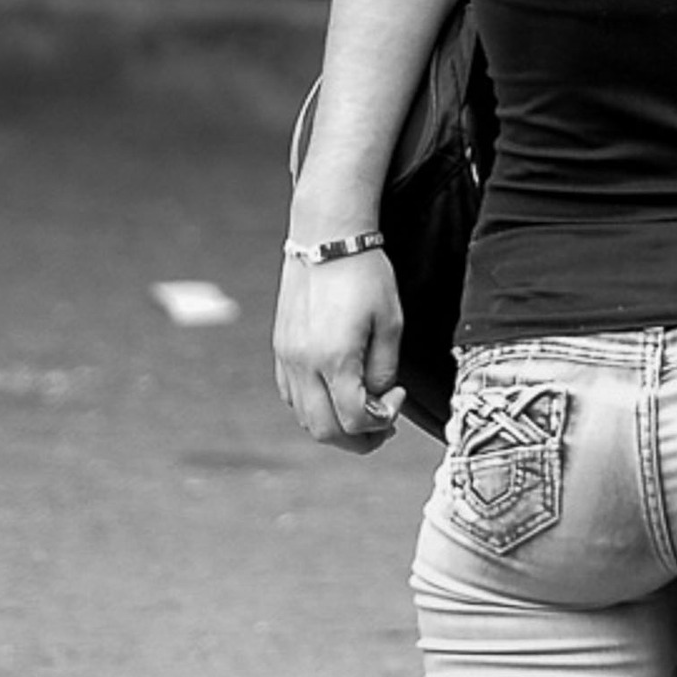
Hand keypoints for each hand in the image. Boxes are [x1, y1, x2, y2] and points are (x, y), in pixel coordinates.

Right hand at [272, 250, 406, 452]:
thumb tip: (377, 398)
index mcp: (334, 358)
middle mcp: (303, 363)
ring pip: (305, 418)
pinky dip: (314, 406)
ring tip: (361, 410)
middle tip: (382, 427)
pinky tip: (335, 390)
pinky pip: (292, 395)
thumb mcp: (390, 322)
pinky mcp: (280, 348)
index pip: (354, 420)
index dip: (382, 420)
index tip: (396, 397)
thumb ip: (385, 369)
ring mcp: (287, 357)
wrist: (326, 237)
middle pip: (325, 431)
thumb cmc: (365, 274)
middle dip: (358, 439)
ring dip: (334, 425)